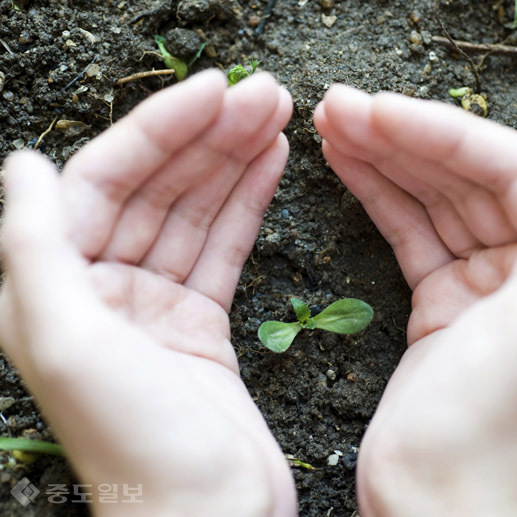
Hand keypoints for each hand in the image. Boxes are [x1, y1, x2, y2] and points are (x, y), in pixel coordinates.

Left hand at [0, 71, 296, 515]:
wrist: (210, 516)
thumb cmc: (138, 447)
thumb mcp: (68, 343)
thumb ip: (34, 250)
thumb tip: (26, 164)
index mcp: (55, 288)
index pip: (106, 181)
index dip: (160, 130)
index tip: (214, 92)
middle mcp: (98, 289)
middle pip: (156, 189)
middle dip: (209, 136)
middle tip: (265, 94)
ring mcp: (153, 305)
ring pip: (194, 212)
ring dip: (234, 160)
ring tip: (277, 117)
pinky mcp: (199, 323)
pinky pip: (221, 247)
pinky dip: (246, 203)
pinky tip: (270, 164)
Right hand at [315, 85, 516, 515]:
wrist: (436, 502)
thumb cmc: (489, 429)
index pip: (513, 169)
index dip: (443, 134)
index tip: (378, 111)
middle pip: (468, 178)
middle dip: (403, 138)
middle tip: (341, 107)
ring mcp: (488, 283)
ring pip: (435, 199)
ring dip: (385, 160)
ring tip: (334, 127)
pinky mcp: (443, 299)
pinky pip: (412, 231)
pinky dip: (380, 196)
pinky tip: (349, 167)